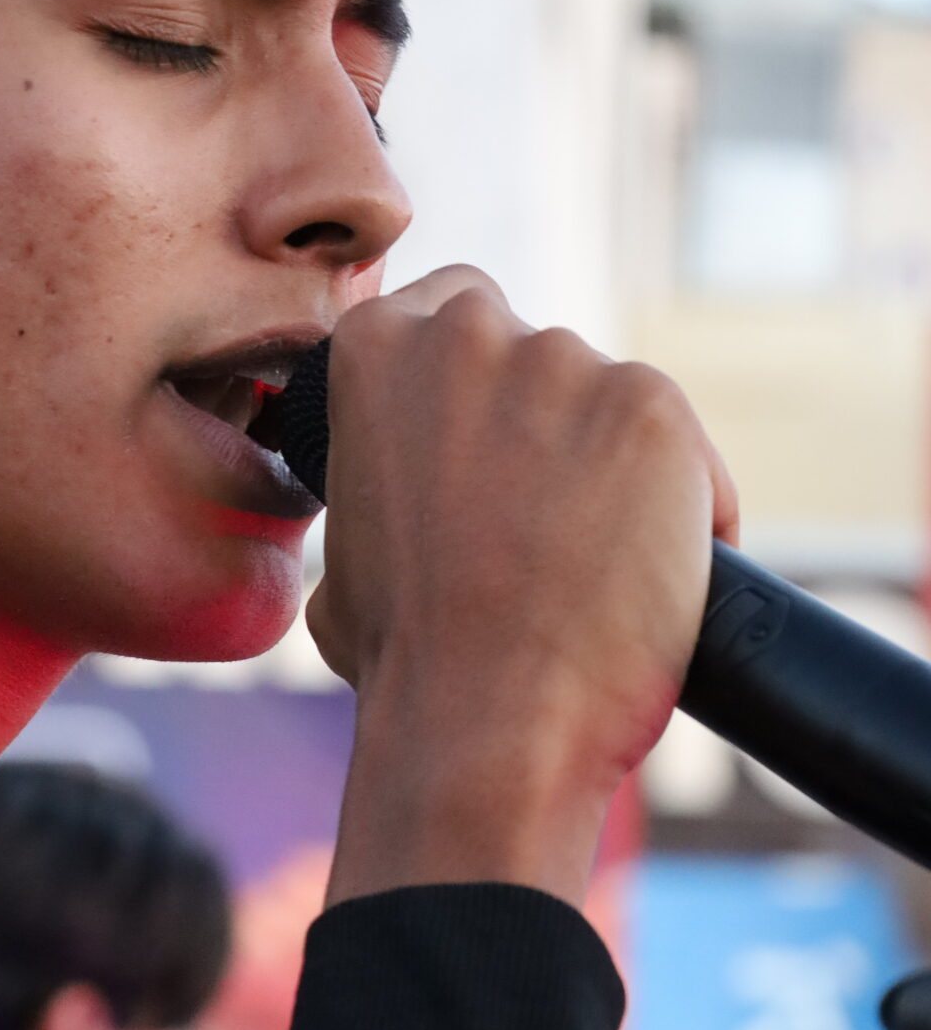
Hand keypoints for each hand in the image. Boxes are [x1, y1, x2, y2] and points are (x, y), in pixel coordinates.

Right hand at [310, 269, 737, 908]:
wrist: (486, 720)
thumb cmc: (406, 660)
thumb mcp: (343, 556)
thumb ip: (376, 492)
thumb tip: (407, 506)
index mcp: (375, 349)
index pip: (449, 309)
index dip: (480, 380)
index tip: (491, 440)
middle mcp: (470, 334)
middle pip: (538, 353)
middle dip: (548, 424)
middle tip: (545, 522)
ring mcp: (568, 365)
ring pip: (613, 405)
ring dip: (616, 470)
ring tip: (597, 574)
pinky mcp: (654, 408)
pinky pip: (686, 458)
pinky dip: (686, 514)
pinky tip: (657, 582)